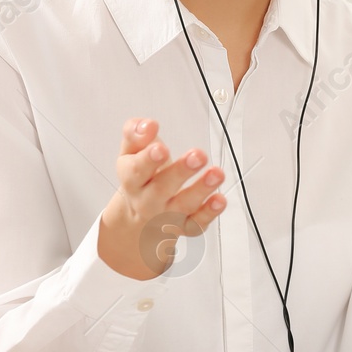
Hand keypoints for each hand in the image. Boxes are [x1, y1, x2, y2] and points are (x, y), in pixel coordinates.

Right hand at [97, 117, 225, 280]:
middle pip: (162, 188)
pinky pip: (197, 223)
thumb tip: (148, 125)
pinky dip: (210, 213)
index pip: (136, 170)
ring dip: (202, 189)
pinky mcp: (184, 226)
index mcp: (132, 178)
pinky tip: (220, 199)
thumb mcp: (131, 152)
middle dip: (181, 172)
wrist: (139, 214)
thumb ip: (137, 134)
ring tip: (216, 173)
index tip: (161, 148)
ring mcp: (166, 215)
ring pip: (183, 206)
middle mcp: (148, 200)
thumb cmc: (140, 175)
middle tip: (198, 155)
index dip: (148, 159)